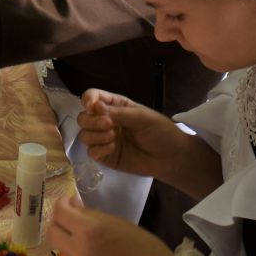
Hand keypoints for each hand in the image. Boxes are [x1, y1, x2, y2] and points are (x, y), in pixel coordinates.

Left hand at [45, 196, 173, 255]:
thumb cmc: (145, 247)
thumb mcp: (118, 223)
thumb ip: (92, 216)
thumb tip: (74, 209)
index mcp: (89, 231)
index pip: (60, 212)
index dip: (62, 203)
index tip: (70, 202)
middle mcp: (80, 252)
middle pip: (52, 233)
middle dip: (59, 222)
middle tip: (72, 219)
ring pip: (64, 252)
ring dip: (71, 242)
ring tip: (90, 242)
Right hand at [76, 88, 191, 178]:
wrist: (172, 158)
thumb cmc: (161, 131)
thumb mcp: (141, 117)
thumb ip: (117, 112)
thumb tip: (94, 106)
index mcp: (115, 106)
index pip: (92, 97)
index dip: (88, 100)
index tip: (92, 106)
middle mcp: (106, 121)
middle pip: (83, 117)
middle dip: (92, 120)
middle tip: (109, 124)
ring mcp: (104, 139)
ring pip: (84, 135)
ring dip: (95, 135)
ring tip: (113, 138)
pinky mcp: (106, 156)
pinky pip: (91, 151)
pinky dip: (98, 149)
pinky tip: (113, 148)